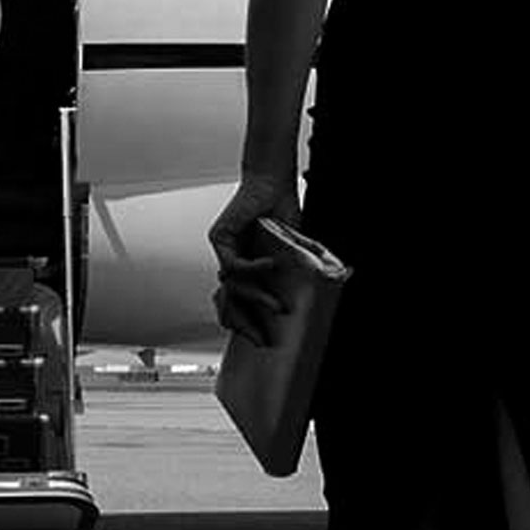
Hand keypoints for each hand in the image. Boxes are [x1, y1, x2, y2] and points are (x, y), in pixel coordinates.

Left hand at [209, 172, 299, 345]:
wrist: (274, 187)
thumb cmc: (283, 217)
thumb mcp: (291, 256)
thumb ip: (291, 277)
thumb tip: (310, 304)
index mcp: (245, 272)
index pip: (237, 306)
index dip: (247, 325)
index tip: (264, 342)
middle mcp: (230, 264)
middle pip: (228, 305)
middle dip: (245, 326)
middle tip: (263, 339)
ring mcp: (223, 253)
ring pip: (233, 289)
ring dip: (257, 300)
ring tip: (278, 306)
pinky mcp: (219, 239)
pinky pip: (235, 265)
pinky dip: (255, 269)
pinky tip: (273, 265)